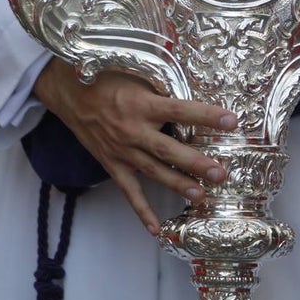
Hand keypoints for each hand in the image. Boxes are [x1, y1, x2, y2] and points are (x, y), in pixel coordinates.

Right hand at [33, 58, 237, 233]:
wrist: (68, 92)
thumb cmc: (106, 77)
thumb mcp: (136, 71)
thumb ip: (163, 81)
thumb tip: (194, 76)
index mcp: (142, 104)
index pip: (180, 111)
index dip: (206, 116)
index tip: (231, 121)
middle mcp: (133, 130)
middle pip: (169, 150)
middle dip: (196, 163)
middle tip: (220, 173)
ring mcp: (122, 151)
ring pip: (154, 172)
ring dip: (178, 185)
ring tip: (201, 196)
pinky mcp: (112, 164)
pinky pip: (129, 191)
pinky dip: (142, 211)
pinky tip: (157, 229)